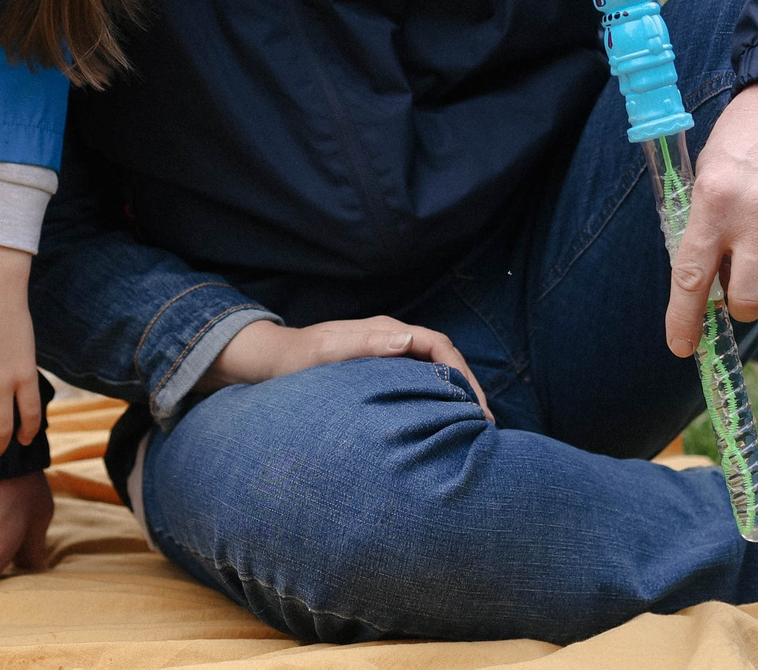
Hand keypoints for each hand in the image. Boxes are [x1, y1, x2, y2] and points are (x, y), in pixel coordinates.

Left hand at [207, 316, 491, 419]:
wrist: (272, 362)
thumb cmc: (298, 360)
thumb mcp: (328, 352)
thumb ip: (365, 344)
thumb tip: (407, 339)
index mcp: (385, 331)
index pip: (438, 344)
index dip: (461, 371)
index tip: (475, 402)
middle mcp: (390, 338)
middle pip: (442, 357)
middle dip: (466, 386)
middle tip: (485, 422)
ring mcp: (385, 353)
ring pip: (432, 370)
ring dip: (453, 394)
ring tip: (470, 428)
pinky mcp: (378, 371)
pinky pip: (416, 381)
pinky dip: (434, 399)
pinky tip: (439, 423)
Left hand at [664, 80, 757, 356]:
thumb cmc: (748, 135)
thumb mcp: (711, 171)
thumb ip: (707, 223)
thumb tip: (707, 283)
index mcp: (711, 201)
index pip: (690, 276)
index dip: (683, 319)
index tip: (681, 347)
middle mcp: (752, 215)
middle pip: (745, 298)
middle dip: (740, 304)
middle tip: (740, 284)